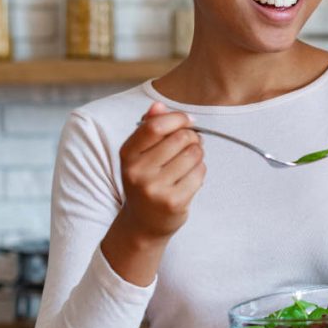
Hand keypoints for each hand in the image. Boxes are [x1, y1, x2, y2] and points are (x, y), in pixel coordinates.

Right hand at [118, 102, 205, 242]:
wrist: (143, 222)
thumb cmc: (146, 180)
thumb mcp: (140, 154)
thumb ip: (149, 127)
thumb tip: (158, 105)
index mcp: (127, 154)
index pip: (156, 126)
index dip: (178, 118)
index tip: (188, 121)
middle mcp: (138, 172)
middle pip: (181, 138)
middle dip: (192, 138)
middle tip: (189, 146)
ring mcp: (155, 189)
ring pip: (194, 154)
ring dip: (198, 155)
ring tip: (188, 163)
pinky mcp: (173, 202)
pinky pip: (200, 173)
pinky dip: (200, 172)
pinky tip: (190, 178)